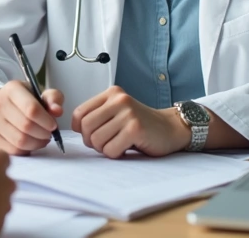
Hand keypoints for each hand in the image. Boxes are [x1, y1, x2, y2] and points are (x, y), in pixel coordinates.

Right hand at [0, 81, 63, 154]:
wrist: (2, 103)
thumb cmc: (24, 99)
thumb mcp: (40, 92)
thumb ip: (53, 98)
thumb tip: (57, 111)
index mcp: (12, 89)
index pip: (32, 109)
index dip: (46, 121)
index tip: (53, 125)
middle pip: (26, 126)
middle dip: (43, 133)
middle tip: (49, 133)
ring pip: (20, 141)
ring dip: (36, 143)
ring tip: (42, 139)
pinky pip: (13, 150)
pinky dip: (27, 150)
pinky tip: (31, 143)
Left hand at [71, 86, 190, 157]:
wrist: (171, 128)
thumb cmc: (141, 124)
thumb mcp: (117, 112)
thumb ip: (99, 116)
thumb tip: (76, 130)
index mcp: (111, 94)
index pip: (79, 113)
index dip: (80, 129)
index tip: (90, 135)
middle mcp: (119, 100)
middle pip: (86, 127)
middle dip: (91, 141)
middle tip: (104, 144)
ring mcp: (128, 113)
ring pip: (97, 140)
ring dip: (104, 149)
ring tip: (117, 144)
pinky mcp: (136, 129)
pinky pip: (111, 149)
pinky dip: (115, 154)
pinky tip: (125, 148)